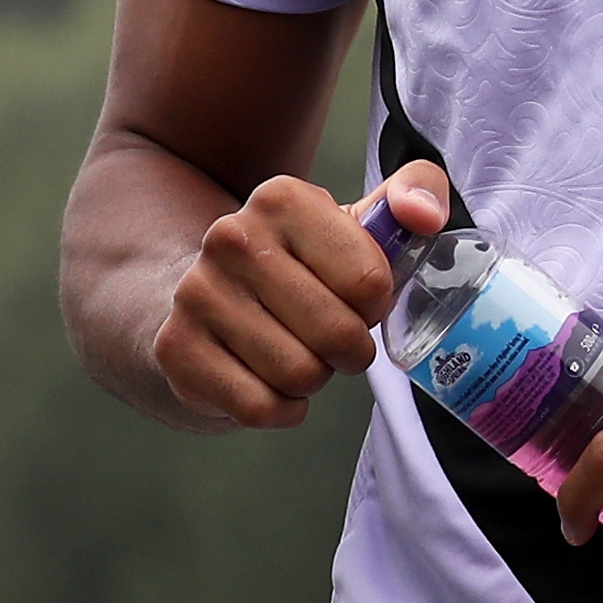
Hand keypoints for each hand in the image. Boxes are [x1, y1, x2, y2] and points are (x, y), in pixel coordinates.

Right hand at [151, 160, 442, 428]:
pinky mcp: (176, 348)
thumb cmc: (301, 267)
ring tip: (297, 352)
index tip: (356, 299)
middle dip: (350, 351)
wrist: (204, 299)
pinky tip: (269, 382)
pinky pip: (260, 407)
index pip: (369, 283)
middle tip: (334, 340)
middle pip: (337, 335)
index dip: (375, 305)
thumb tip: (426, 216)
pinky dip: (280, 409)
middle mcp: (231, 237)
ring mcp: (196, 293)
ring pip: (299, 375)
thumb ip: (415, 193)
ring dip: (314, 379)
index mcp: (283, 199)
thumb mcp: (357, 223)